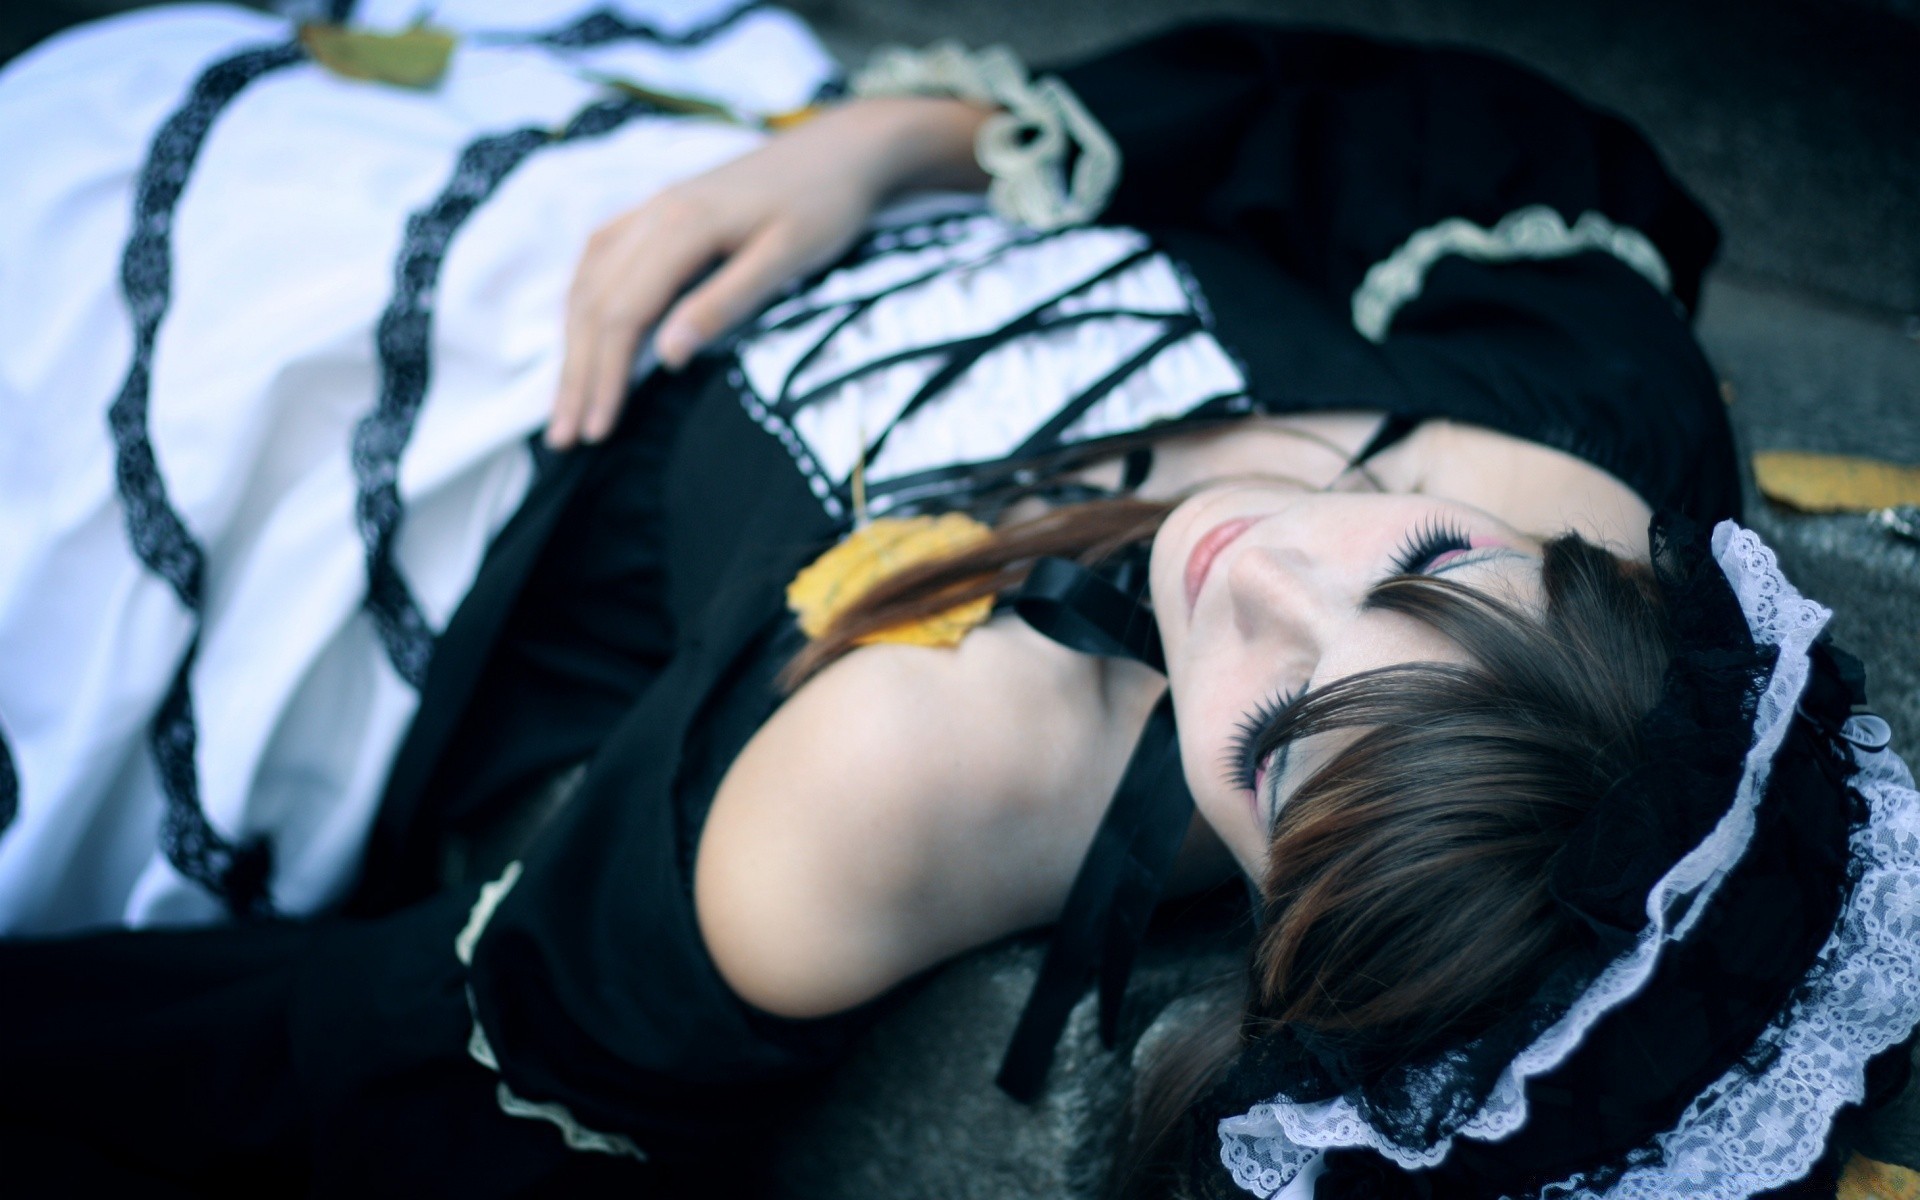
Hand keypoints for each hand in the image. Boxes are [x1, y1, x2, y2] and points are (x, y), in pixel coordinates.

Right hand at [548, 98, 990, 448]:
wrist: (841, 150)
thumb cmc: (825, 206)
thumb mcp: (787, 257)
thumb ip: (726, 302)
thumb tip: (666, 355)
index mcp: (681, 226)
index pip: (623, 314)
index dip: (604, 377)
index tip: (595, 432)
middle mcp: (653, 213)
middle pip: (594, 303)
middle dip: (576, 375)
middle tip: (562, 437)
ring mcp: (652, 208)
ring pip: (588, 281)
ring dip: (571, 345)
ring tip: (565, 403)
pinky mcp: (660, 209)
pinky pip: (600, 258)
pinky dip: (582, 303)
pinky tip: (580, 334)